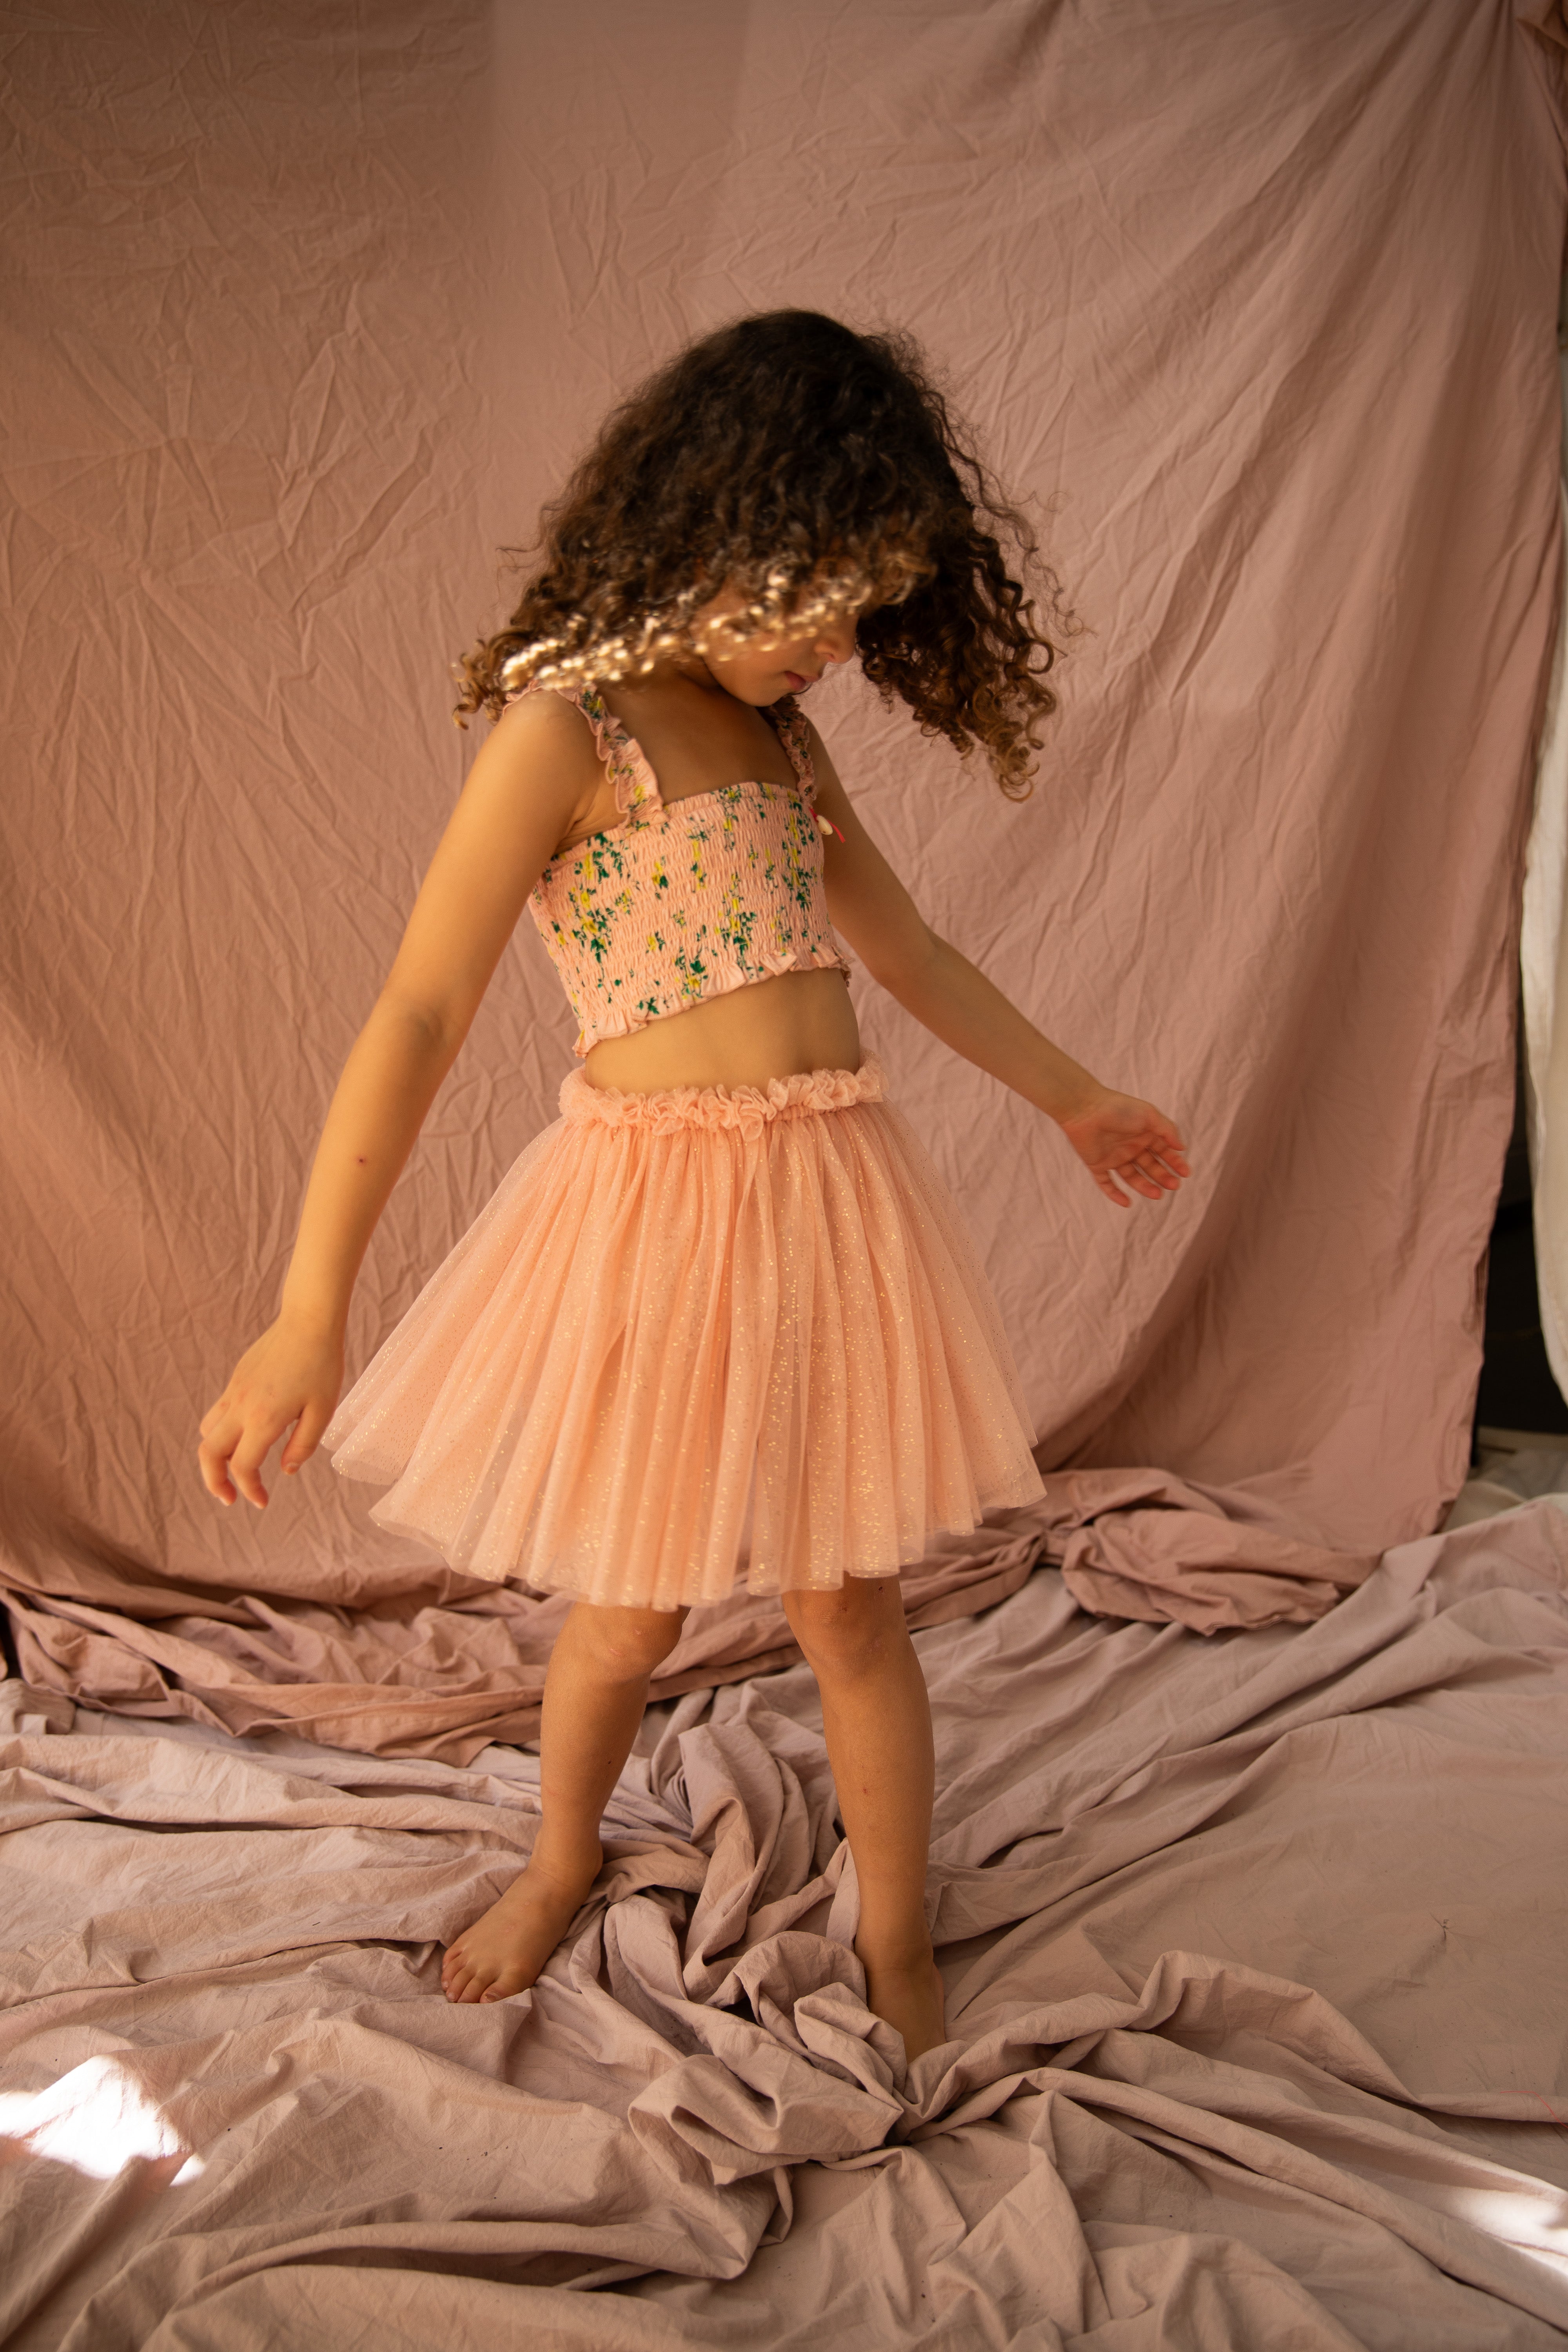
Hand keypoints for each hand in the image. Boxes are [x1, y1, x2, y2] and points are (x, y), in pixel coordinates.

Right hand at [197, 1315, 344, 1508]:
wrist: (309, 1321)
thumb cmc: (322, 1365)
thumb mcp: (322, 1411)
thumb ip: (302, 1446)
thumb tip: (286, 1472)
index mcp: (263, 1419)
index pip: (242, 1466)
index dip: (250, 1490)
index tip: (262, 1502)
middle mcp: (241, 1407)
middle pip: (208, 1454)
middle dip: (213, 1482)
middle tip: (229, 1498)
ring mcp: (234, 1391)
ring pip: (207, 1432)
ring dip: (213, 1457)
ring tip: (232, 1470)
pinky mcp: (236, 1380)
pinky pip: (217, 1412)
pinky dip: (221, 1433)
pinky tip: (244, 1436)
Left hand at [1057, 1087, 1190, 1208]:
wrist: (1085, 1109)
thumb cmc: (1119, 1108)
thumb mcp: (1149, 1115)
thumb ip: (1167, 1130)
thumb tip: (1182, 1147)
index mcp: (1144, 1133)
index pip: (1164, 1152)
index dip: (1175, 1163)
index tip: (1186, 1174)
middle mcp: (1131, 1146)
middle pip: (1150, 1166)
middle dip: (1163, 1176)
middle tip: (1174, 1186)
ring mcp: (1114, 1156)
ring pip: (1132, 1177)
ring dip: (1145, 1186)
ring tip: (1157, 1195)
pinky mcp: (1097, 1164)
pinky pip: (1106, 1183)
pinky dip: (1115, 1194)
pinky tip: (1127, 1203)